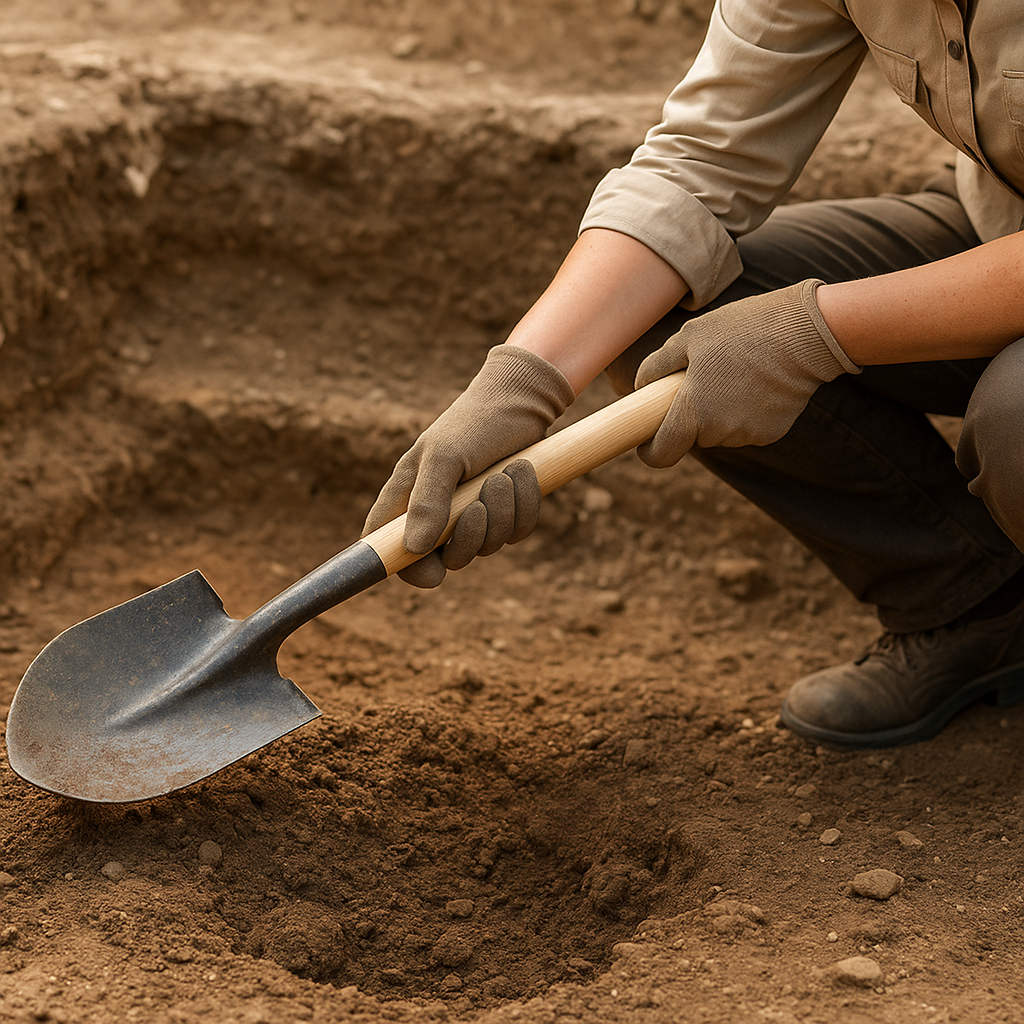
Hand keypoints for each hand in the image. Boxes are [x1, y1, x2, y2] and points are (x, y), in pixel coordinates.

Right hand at [362, 345, 574, 586]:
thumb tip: (414, 549)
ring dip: (504, 511)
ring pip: (487, 547)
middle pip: (447, 560)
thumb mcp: (445, 456)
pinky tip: (522, 474)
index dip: (406, 569)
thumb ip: (428, 502)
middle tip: (483, 498)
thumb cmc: (474, 422)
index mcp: (405, 499)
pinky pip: (516, 532)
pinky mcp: (503, 512)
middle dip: (472, 534)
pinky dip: (525, 506)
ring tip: (507, 472)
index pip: (387, 549)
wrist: (522, 400)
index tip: (434, 573)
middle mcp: (434, 513)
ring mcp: (470, 516)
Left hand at [635, 279, 859, 466]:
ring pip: (719, 431)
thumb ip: (657, 366)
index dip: (649, 450)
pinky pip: (744, 427)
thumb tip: (639, 387)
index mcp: (693, 413)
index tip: (646, 440)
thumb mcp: (689, 337)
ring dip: (718, 412)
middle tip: (702, 378)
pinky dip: (744, 411)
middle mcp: (719, 433)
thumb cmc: (742, 329)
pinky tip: (756, 382)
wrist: (806, 333)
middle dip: (690, 415)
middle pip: (692, 436)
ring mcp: (747, 436)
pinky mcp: (771, 433)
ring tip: (734, 372)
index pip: (661, 454)